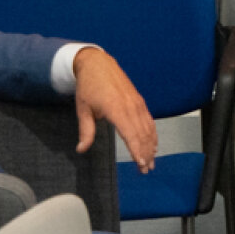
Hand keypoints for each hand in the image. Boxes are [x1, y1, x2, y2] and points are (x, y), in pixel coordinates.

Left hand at [73, 47, 156, 172]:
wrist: (97, 63)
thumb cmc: (88, 86)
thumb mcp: (83, 109)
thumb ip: (86, 131)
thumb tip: (81, 149)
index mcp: (115, 109)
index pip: (130, 134)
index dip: (136, 151)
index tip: (141, 164)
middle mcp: (130, 106)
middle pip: (142, 134)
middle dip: (145, 154)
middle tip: (146, 170)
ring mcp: (137, 102)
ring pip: (148, 128)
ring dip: (151, 146)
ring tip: (151, 162)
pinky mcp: (139, 100)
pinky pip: (149, 120)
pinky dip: (152, 134)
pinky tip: (153, 145)